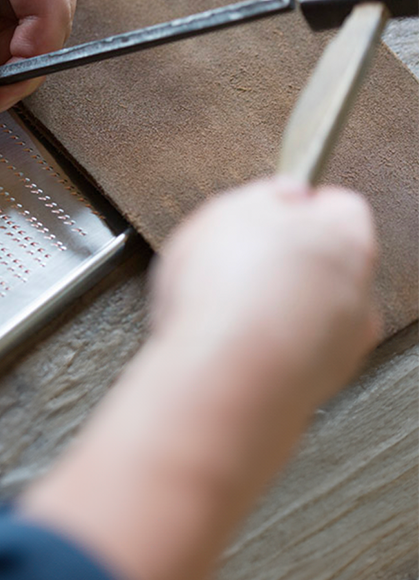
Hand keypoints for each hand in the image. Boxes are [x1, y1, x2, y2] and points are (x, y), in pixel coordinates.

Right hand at [148, 177, 379, 409]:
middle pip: (323, 261)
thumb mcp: (226, 210)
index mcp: (347, 238)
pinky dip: (262, 344)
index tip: (262, 213)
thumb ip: (264, 195)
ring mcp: (340, 345)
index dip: (291, 207)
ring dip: (272, 307)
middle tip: (235, 259)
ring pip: (306, 311)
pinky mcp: (311, 385)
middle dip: (282, 260)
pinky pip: (287, 351)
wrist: (224, 376)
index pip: (336, 203)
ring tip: (221, 305)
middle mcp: (358, 293)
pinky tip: (223, 338)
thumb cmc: (230, 293)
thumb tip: (283, 193)